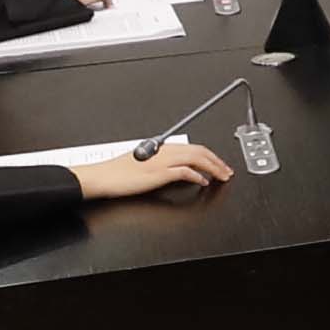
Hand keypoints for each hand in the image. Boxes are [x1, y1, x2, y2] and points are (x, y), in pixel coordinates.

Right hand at [107, 140, 231, 198]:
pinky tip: (202, 182)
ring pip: (196, 158)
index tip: (218, 163)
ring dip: (212, 167)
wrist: (103, 176)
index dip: (209, 155)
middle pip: (198, 151)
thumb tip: (177, 169)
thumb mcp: (143, 163)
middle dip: (217, 160)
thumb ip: (161, 163)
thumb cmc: (118, 172)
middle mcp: (163, 151)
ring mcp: (162, 162)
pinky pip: (184, 171)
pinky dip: (197, 176)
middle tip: (227, 171)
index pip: (192, 147)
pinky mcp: (158, 173)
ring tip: (221, 176)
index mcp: (161, 147)